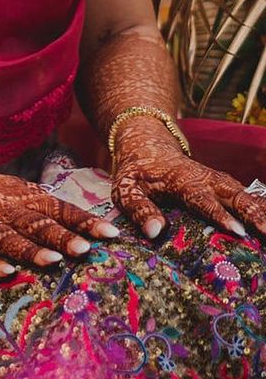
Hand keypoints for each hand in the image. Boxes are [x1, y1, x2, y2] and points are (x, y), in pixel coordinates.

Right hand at [0, 162, 119, 277]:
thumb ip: (37, 207)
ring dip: (30, 250)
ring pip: (8, 236)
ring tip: (51, 263)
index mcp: (19, 194)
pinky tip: (4, 273)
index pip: (58, 207)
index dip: (84, 221)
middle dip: (61, 237)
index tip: (111, 235)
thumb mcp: (7, 190)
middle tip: (86, 250)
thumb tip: (79, 227)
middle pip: (36, 222)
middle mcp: (2, 206)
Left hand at [111, 115, 265, 240]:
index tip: (237, 231)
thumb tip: (154, 232)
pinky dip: (261, 207)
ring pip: (244, 194)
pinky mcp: (223, 185)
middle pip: (232, 194)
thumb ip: (138, 208)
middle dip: (253, 212)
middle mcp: (204, 178)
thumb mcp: (127, 188)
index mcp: (180, 179)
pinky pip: (246, 195)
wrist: (146, 146)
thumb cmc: (136, 173)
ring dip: (261, 210)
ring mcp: (216, 181)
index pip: (201, 198)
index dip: (218, 214)